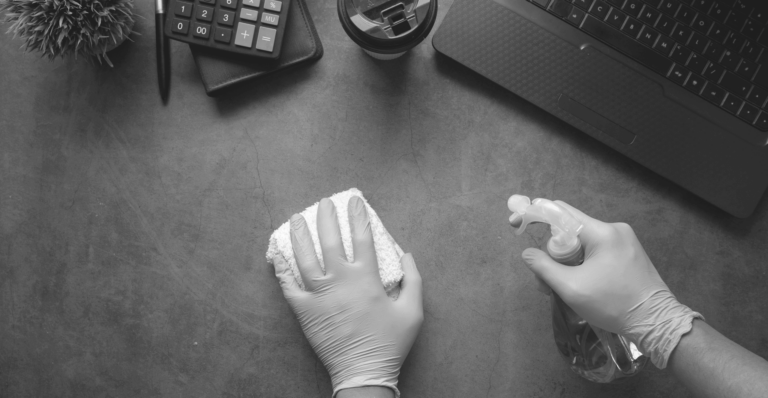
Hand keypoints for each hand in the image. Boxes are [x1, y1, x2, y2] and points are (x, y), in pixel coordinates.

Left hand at [272, 197, 422, 396]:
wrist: (363, 372)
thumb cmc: (390, 342)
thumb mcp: (413, 311)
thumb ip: (413, 280)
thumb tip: (407, 255)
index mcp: (366, 278)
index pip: (362, 238)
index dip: (358, 216)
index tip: (354, 201)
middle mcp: (340, 281)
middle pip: (330, 240)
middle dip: (326, 217)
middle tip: (323, 203)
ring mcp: (319, 295)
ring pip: (304, 258)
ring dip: (300, 236)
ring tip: (296, 219)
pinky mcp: (304, 311)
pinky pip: (289, 286)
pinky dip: (283, 270)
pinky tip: (279, 257)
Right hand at [514, 201, 700, 368]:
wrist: (657, 323)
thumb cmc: (613, 304)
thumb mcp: (571, 288)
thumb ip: (544, 267)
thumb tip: (527, 253)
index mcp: (602, 232)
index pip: (561, 211)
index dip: (535, 214)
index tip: (515, 222)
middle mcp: (614, 229)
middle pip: (570, 230)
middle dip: (552, 252)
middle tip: (546, 280)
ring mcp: (624, 241)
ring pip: (583, 243)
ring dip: (567, 262)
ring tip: (563, 289)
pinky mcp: (629, 253)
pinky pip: (597, 251)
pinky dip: (582, 264)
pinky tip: (581, 285)